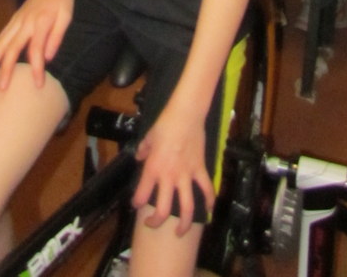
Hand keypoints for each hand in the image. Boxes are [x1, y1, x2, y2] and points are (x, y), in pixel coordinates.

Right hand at [0, 0, 72, 91]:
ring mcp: (15, 21)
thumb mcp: (67, 15)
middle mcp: (24, 23)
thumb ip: (57, 36)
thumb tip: (48, 58)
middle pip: (9, 48)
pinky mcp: (12, 21)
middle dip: (3, 70)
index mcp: (40, 22)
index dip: (36, 68)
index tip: (38, 85)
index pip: (35, 49)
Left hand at [132, 107, 212, 234]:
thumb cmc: (165, 123)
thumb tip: (140, 156)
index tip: (136, 204)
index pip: (142, 195)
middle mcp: (169, 177)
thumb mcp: (148, 137)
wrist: (186, 114)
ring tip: (180, 232)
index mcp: (153, 169)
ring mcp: (186, 175)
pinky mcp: (200, 169)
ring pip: (187, 207)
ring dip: (184, 224)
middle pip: (163, 210)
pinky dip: (210, 201)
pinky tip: (209, 209)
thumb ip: (143, 150)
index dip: (137, 203)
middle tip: (153, 223)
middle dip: (156, 222)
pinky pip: (207, 189)